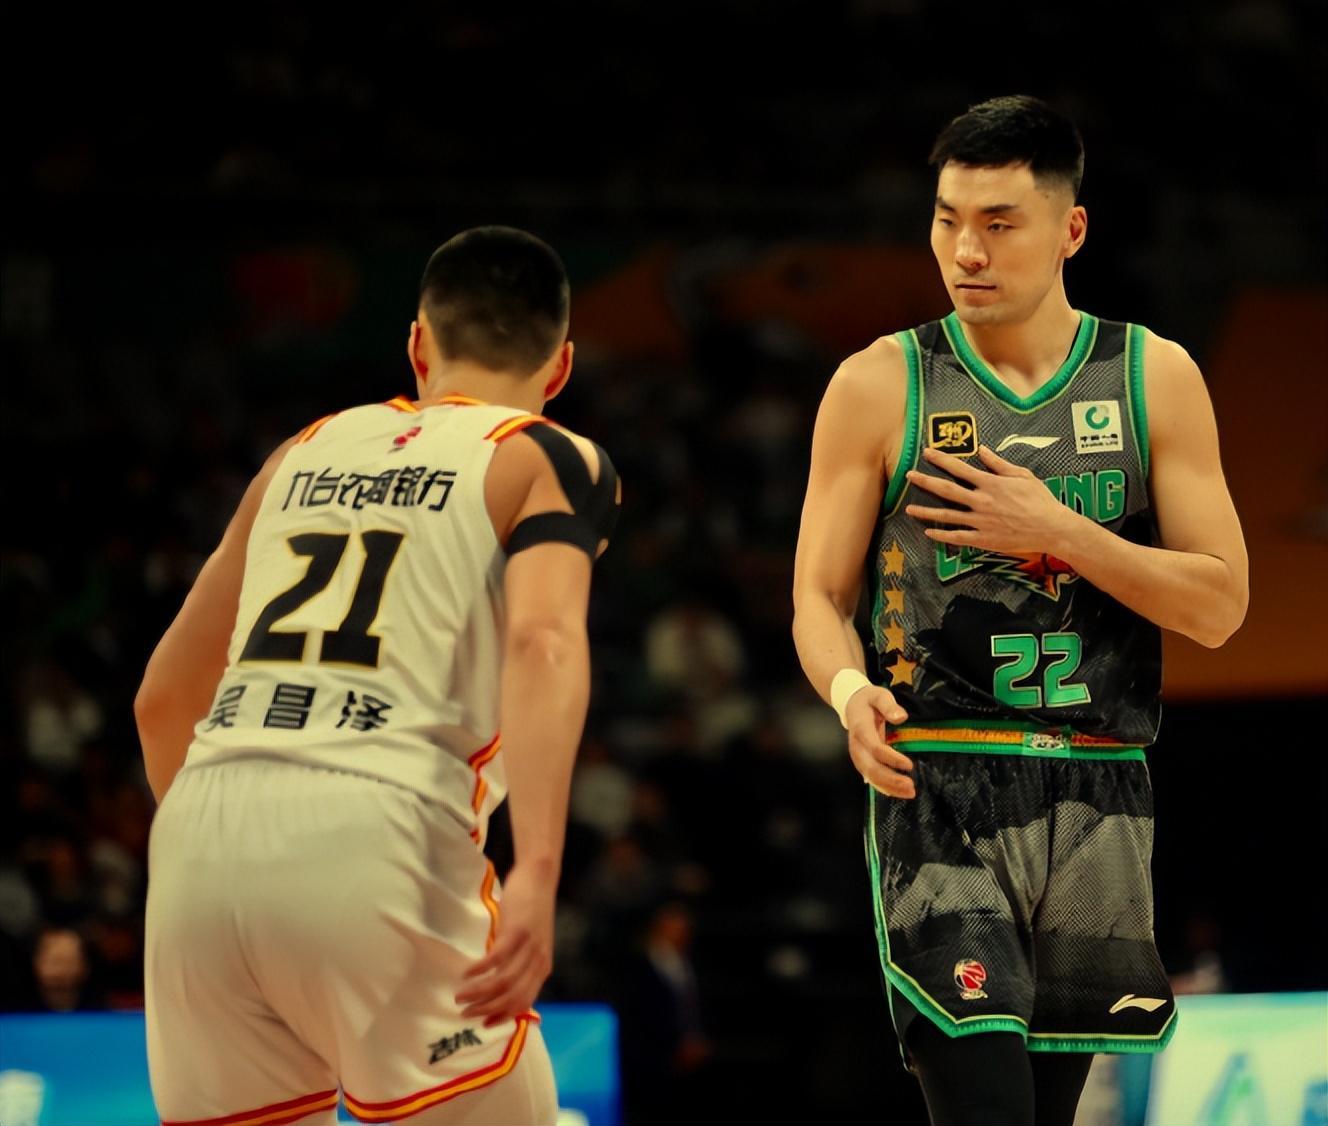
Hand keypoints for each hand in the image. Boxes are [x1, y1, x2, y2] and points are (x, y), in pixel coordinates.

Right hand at [457, 862, 555, 1027]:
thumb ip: (520, 964)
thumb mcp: (532, 943)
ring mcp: (528, 947)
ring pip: (502, 982)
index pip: (523, 1002)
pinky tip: (465, 973)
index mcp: (542, 967)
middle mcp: (538, 961)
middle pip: (511, 998)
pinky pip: (496, 958)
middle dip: (486, 1010)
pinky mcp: (516, 931)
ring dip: (478, 994)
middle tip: (464, 1014)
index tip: (483, 1024)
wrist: (540, 877)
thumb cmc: (532, 909)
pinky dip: (479, 970)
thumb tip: (499, 984)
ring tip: (459, 997)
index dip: (503, 1016)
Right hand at [845, 685, 914, 798]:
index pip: (875, 748)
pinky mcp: (861, 760)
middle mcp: (857, 745)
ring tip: (909, 793)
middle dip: (890, 779)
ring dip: (888, 787)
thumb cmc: (868, 700)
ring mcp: (857, 755)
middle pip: (870, 767)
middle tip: (910, 786)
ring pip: (869, 776)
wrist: (852, 704)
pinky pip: (870, 777)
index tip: (909, 765)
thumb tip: (901, 717)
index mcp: (861, 729)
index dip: (891, 759)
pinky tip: (897, 793)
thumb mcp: (879, 695)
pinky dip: (883, 787)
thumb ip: (889, 705)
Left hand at [904, 445, 1077, 556]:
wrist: (1052, 528)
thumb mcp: (1022, 476)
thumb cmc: (1040, 500)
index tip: (927, 452)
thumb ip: (999, 464)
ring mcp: (981, 522)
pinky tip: (928, 532)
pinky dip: (942, 535)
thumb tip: (982, 450)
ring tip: (908, 509)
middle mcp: (982, 501)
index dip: (941, 459)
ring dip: (926, 512)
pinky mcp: (984, 539)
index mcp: (990, 484)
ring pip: (947, 516)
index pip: (960, 468)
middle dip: (926, 482)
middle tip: (908, 476)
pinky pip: (958, 537)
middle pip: (947, 490)